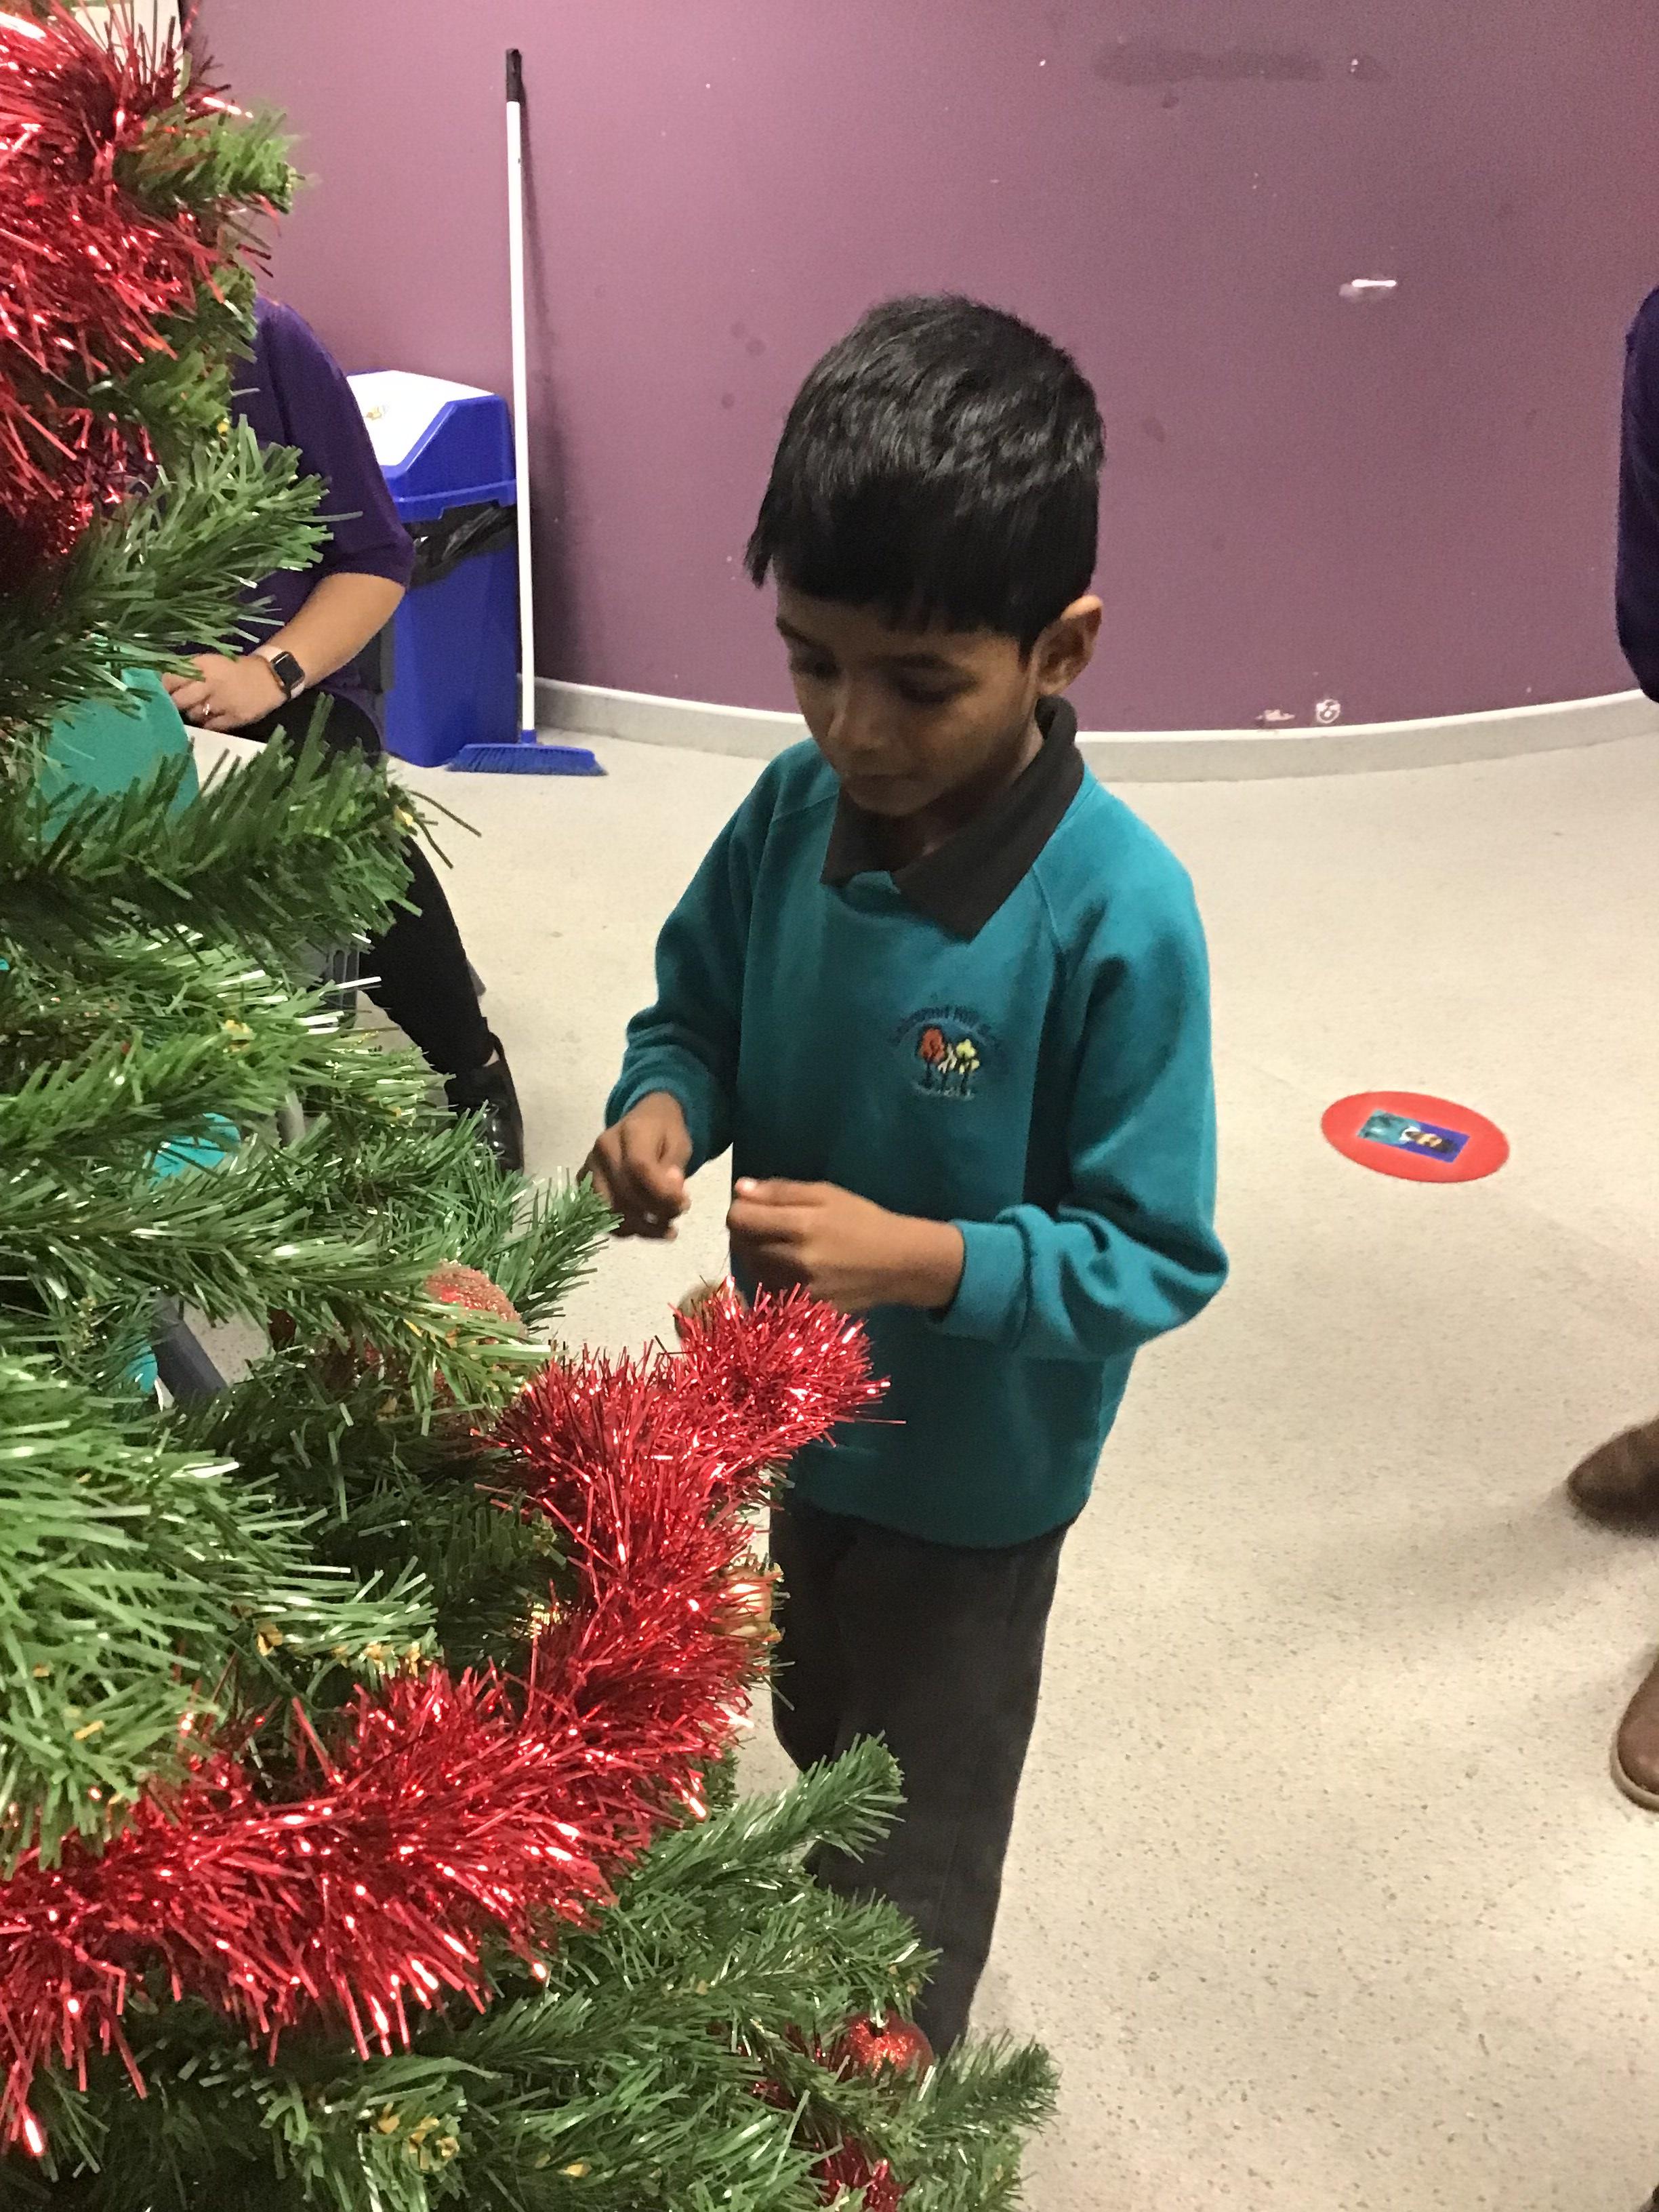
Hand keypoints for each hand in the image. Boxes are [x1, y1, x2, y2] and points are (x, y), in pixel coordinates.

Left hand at [162, 652, 285, 731]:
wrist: (269, 677)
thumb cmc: (232, 669)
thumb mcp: (207, 663)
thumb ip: (184, 673)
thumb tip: (159, 685)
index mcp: (200, 666)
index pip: (168, 679)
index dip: (160, 688)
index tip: (157, 693)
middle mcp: (208, 683)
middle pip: (177, 701)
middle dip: (174, 704)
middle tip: (177, 705)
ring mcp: (222, 702)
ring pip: (194, 715)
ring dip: (194, 713)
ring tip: (204, 707)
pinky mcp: (234, 718)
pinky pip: (210, 726)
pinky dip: (209, 723)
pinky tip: (215, 716)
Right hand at [583, 1093, 691, 1236]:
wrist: (644, 1120)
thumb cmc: (664, 1133)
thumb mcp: (680, 1144)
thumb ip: (675, 1168)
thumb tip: (672, 1194)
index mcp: (631, 1130)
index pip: (639, 1167)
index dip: (661, 1193)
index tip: (683, 1204)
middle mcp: (604, 1147)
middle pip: (624, 1192)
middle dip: (655, 1212)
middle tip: (678, 1213)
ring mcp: (591, 1165)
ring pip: (609, 1209)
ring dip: (640, 1227)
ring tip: (665, 1228)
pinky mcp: (584, 1182)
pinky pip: (601, 1214)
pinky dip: (625, 1227)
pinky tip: (645, 1226)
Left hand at [726, 1179, 963, 1314]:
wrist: (900, 1264)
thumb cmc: (863, 1220)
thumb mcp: (827, 1194)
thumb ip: (780, 1192)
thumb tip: (740, 1189)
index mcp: (801, 1226)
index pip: (740, 1220)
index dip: (738, 1210)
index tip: (751, 1207)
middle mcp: (795, 1261)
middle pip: (742, 1246)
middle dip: (746, 1232)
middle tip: (765, 1224)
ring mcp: (799, 1289)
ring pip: (751, 1271)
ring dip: (755, 1255)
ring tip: (777, 1244)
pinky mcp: (804, 1308)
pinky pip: (769, 1290)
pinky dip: (770, 1276)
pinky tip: (787, 1266)